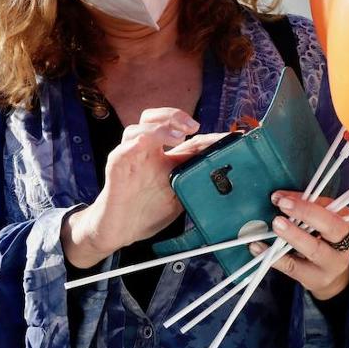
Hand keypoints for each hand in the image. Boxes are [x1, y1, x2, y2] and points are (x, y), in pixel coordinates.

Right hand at [62, 109, 222, 268]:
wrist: (118, 230)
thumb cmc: (147, 211)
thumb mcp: (180, 195)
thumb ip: (195, 180)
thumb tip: (223, 174)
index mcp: (162, 155)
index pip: (183, 133)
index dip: (206, 132)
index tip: (232, 136)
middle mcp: (146, 150)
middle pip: (155, 118)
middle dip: (175, 116)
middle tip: (194, 127)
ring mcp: (130, 156)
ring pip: (139, 128)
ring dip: (160, 128)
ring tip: (178, 137)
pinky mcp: (117, 167)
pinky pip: (123, 149)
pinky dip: (134, 143)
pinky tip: (145, 142)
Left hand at [248, 191, 348, 300]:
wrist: (334, 276)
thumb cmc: (325, 239)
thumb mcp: (324, 220)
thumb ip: (306, 206)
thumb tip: (279, 197)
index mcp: (347, 224)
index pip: (330, 210)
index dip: (307, 205)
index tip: (284, 200)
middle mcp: (344, 244)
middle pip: (330, 227)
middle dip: (306, 214)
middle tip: (282, 208)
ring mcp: (330, 264)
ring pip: (313, 249)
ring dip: (293, 235)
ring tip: (274, 225)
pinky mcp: (313, 278)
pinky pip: (292, 267)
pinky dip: (274, 256)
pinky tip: (257, 247)